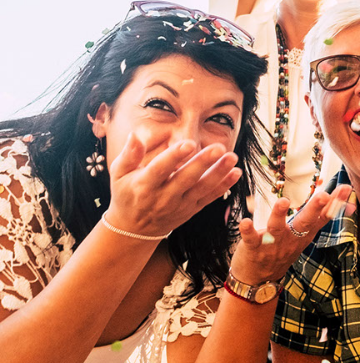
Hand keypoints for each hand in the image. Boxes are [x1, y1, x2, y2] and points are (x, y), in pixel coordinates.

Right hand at [103, 133, 240, 238]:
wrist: (134, 229)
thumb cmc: (127, 194)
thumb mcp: (119, 174)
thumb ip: (129, 154)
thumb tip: (135, 134)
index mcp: (144, 185)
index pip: (160, 169)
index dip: (174, 157)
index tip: (188, 144)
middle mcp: (163, 197)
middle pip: (186, 179)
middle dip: (203, 163)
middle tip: (219, 148)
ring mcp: (180, 205)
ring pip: (202, 189)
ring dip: (219, 173)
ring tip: (232, 158)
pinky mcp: (192, 210)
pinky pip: (210, 198)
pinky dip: (224, 186)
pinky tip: (236, 173)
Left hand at [229, 185, 353, 284]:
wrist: (258, 281)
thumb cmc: (282, 252)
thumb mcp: (304, 236)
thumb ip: (319, 218)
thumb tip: (341, 198)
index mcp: (304, 234)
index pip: (323, 217)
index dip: (335, 203)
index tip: (346, 188)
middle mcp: (292, 238)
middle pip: (305, 222)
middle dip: (315, 209)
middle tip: (324, 196)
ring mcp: (273, 244)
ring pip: (277, 228)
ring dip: (280, 214)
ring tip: (283, 202)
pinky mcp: (254, 248)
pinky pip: (251, 239)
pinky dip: (248, 231)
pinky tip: (245, 222)